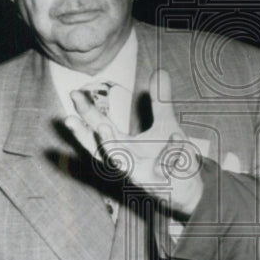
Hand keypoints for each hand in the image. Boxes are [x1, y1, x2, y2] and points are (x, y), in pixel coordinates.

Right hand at [65, 69, 204, 215]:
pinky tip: (178, 137)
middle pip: (99, 149)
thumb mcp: (166, 125)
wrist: (189, 188)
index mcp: (125, 146)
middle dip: (84, 135)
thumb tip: (158, 72)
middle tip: (69, 119)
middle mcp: (127, 161)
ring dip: (110, 145)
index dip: (86, 112)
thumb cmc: (171, 158)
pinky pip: (164, 167)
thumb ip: (161, 101)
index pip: (99, 127)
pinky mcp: (159, 184)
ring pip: (122, 162)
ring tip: (102, 127)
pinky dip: (172, 152)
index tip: (74, 93)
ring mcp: (141, 174)